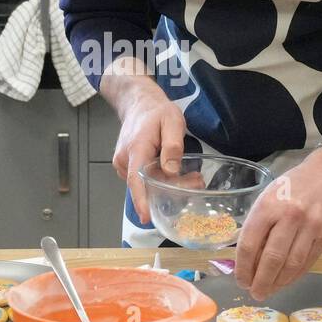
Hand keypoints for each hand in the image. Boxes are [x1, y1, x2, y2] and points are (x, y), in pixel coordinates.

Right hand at [112, 88, 186, 222]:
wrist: (139, 104)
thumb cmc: (157, 112)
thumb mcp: (172, 121)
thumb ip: (173, 146)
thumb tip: (171, 171)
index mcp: (136, 149)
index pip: (136, 179)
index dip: (141, 200)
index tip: (146, 216)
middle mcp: (125, 160)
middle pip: (146, 185)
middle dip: (172, 189)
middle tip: (197, 181)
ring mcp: (123, 164)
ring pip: (146, 183)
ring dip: (168, 185)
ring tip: (192, 177)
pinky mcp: (126, 166)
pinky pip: (144, 179)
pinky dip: (160, 180)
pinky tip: (175, 173)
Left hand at [234, 149, 321, 299]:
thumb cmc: (292, 186)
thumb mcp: (268, 197)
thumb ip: (259, 225)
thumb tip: (248, 259)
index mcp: (268, 205)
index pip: (249, 244)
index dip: (243, 268)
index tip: (241, 280)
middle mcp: (290, 216)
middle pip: (272, 259)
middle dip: (261, 281)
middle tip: (255, 293)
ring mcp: (311, 226)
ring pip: (292, 264)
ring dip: (278, 282)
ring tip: (269, 290)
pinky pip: (308, 261)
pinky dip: (295, 275)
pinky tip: (286, 280)